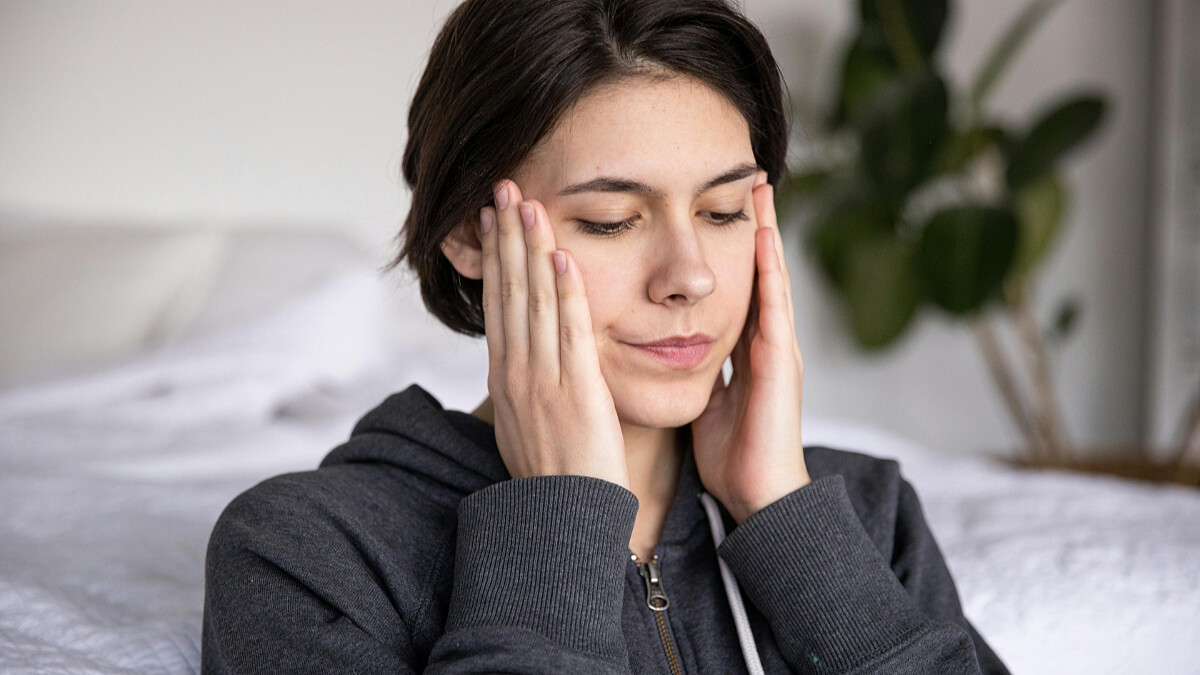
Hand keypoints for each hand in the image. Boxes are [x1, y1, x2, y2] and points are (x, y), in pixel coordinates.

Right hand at [480, 179, 630, 490]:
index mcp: (506, 379)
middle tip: (503, 188)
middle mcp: (517, 373)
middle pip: (509, 292)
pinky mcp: (576, 391)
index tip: (491, 221)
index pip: (498, 305)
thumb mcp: (524, 426)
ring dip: (531, 249)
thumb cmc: (552, 479)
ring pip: (535, 301)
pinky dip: (566, 293)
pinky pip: (570, 332)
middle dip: (506, 237)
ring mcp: (543, 381)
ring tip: (528, 203)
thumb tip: (518, 365)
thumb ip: (524, 388)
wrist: (562, 522)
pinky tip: (562, 257)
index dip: (494, 259)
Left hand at [691, 172, 810, 523]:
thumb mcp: (705, 400)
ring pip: (770, 278)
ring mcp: (777, 350)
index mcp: (745, 350)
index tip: (717, 209)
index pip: (735, 287)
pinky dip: (769, 271)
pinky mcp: (779, 364)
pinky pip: (773, 307)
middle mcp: (765, 342)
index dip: (729, 249)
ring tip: (761, 190)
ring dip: (766, 234)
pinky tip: (764, 239)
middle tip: (750, 177)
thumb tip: (669, 348)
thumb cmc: (730, 455)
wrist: (757, 497)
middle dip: (755, 226)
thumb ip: (696, 370)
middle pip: (758, 271)